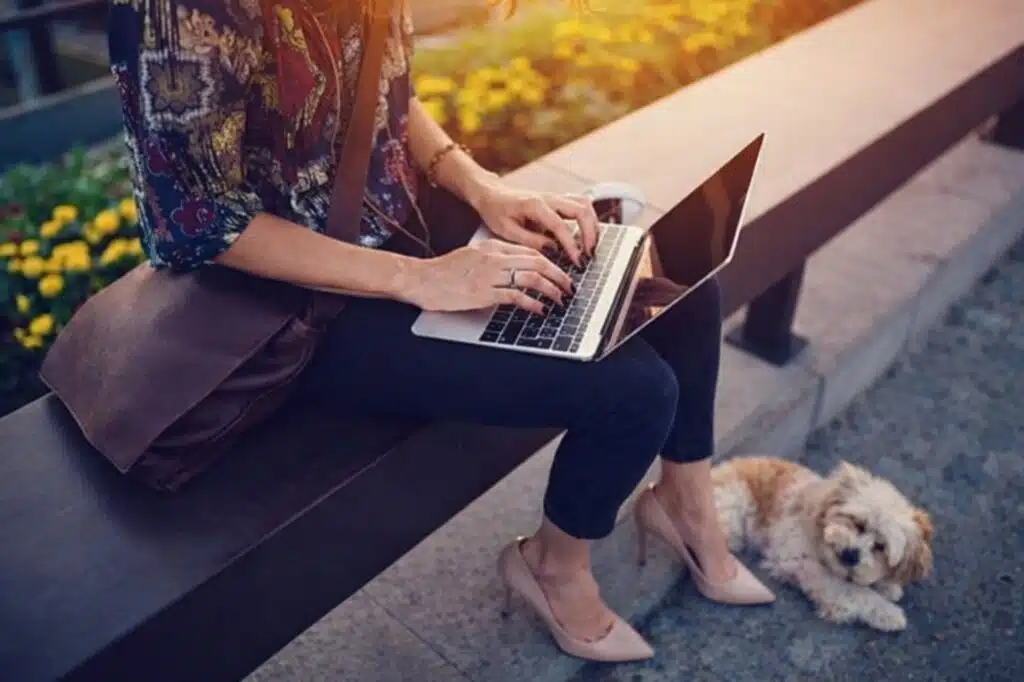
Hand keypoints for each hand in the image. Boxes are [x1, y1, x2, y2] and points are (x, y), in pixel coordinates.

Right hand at [406, 238, 572, 314]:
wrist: (421, 279)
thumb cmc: (444, 271)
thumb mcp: (472, 256)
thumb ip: (494, 259)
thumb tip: (518, 269)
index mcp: (492, 246)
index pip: (530, 251)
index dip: (551, 263)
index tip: (559, 274)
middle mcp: (493, 257)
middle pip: (537, 261)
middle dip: (558, 275)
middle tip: (569, 287)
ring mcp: (489, 274)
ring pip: (531, 277)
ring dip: (550, 289)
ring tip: (560, 299)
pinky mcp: (484, 293)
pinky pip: (516, 296)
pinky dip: (532, 303)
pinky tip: (540, 309)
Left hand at [469, 178, 598, 267]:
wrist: (492, 195)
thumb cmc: (496, 212)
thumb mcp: (507, 231)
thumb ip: (531, 241)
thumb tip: (553, 250)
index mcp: (535, 205)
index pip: (560, 226)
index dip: (571, 245)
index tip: (577, 261)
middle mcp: (549, 198)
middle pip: (581, 210)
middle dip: (590, 234)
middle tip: (589, 255)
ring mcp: (556, 197)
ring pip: (585, 204)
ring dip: (593, 225)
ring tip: (591, 247)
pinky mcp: (558, 201)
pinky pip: (581, 205)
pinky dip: (588, 220)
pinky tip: (587, 236)